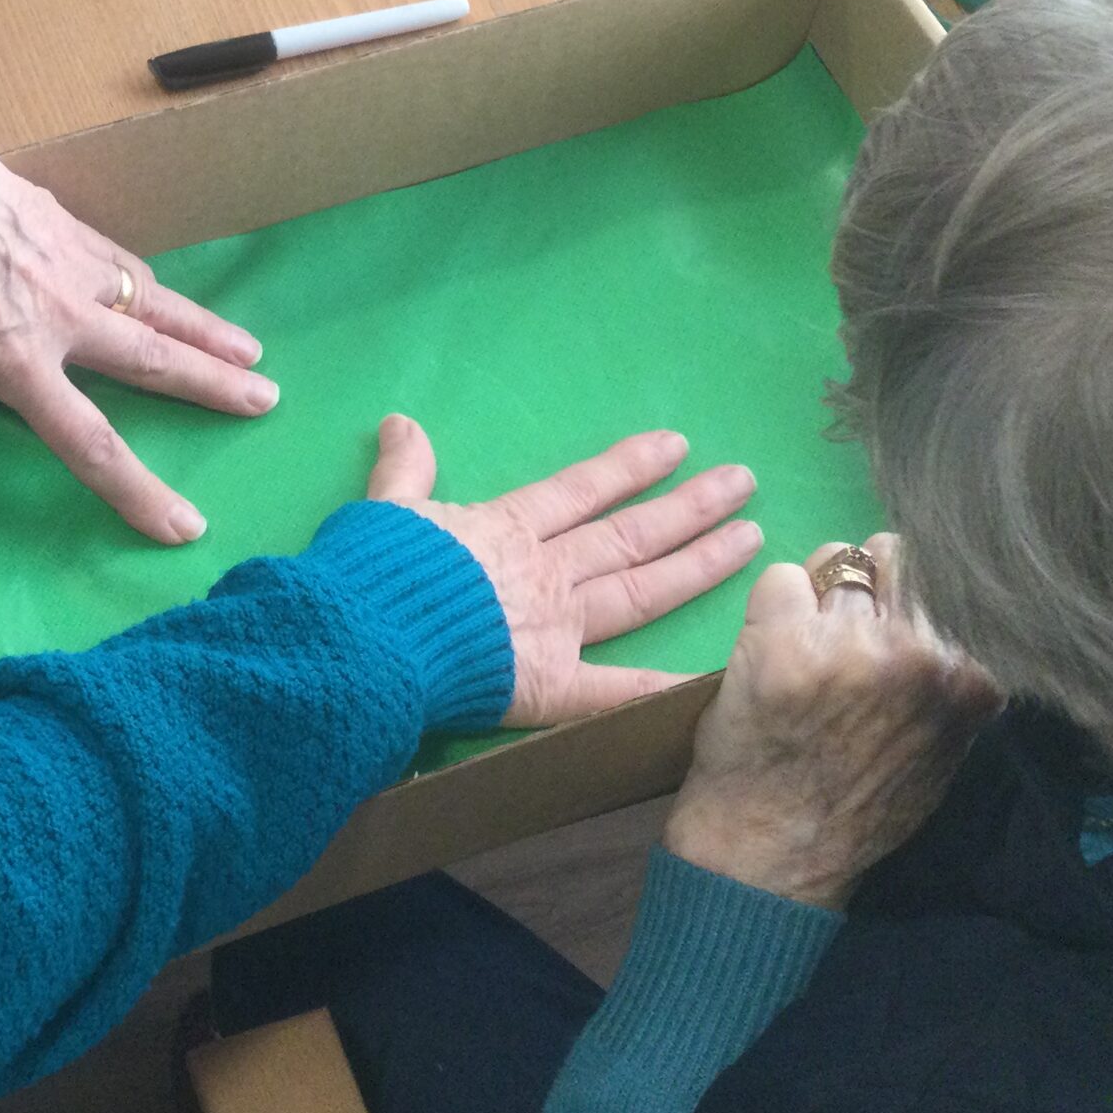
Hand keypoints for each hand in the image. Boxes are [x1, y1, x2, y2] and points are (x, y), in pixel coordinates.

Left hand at [0, 152, 272, 543]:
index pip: (90, 444)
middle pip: (155, 362)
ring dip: (206, 330)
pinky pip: (124, 262)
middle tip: (267, 400)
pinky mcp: (66, 223)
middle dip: (215, 386)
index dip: (139, 491)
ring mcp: (71, 264)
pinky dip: (153, 285)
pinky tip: (164, 291)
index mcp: (16, 362)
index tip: (185, 525)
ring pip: (156, 304)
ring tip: (250, 349)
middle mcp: (61, 317)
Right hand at [364, 416, 763, 725]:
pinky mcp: (549, 683)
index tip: (675, 445)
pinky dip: (661, 687)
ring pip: (641, 588)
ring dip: (698, 563)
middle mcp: (545, 571)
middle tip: (742, 481)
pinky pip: (615, 690)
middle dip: (690, 506)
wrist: (362, 636)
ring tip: (750, 537)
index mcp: (505, 529)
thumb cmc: (370, 573)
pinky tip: (712, 679)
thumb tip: (401, 422)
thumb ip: (404, 470)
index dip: (629, 466)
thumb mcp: (383, 509)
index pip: (581, 490)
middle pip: (630, 533)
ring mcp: (555, 626)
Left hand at [663, 537, 1000, 909]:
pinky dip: (771, 606)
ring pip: (837, 559)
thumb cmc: (854, 807)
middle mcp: (918, 652)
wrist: (772, 853)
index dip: (913, 591)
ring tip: (804, 645)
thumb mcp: (940, 746)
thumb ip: (953, 679)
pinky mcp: (784, 642)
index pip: (951, 579)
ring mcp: (850, 644)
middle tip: (839, 628)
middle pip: (895, 556)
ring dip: (817, 593)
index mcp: (968, 678)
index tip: (890, 615)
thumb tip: (957, 608)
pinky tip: (768, 650)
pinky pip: (780, 577)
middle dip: (866, 582)